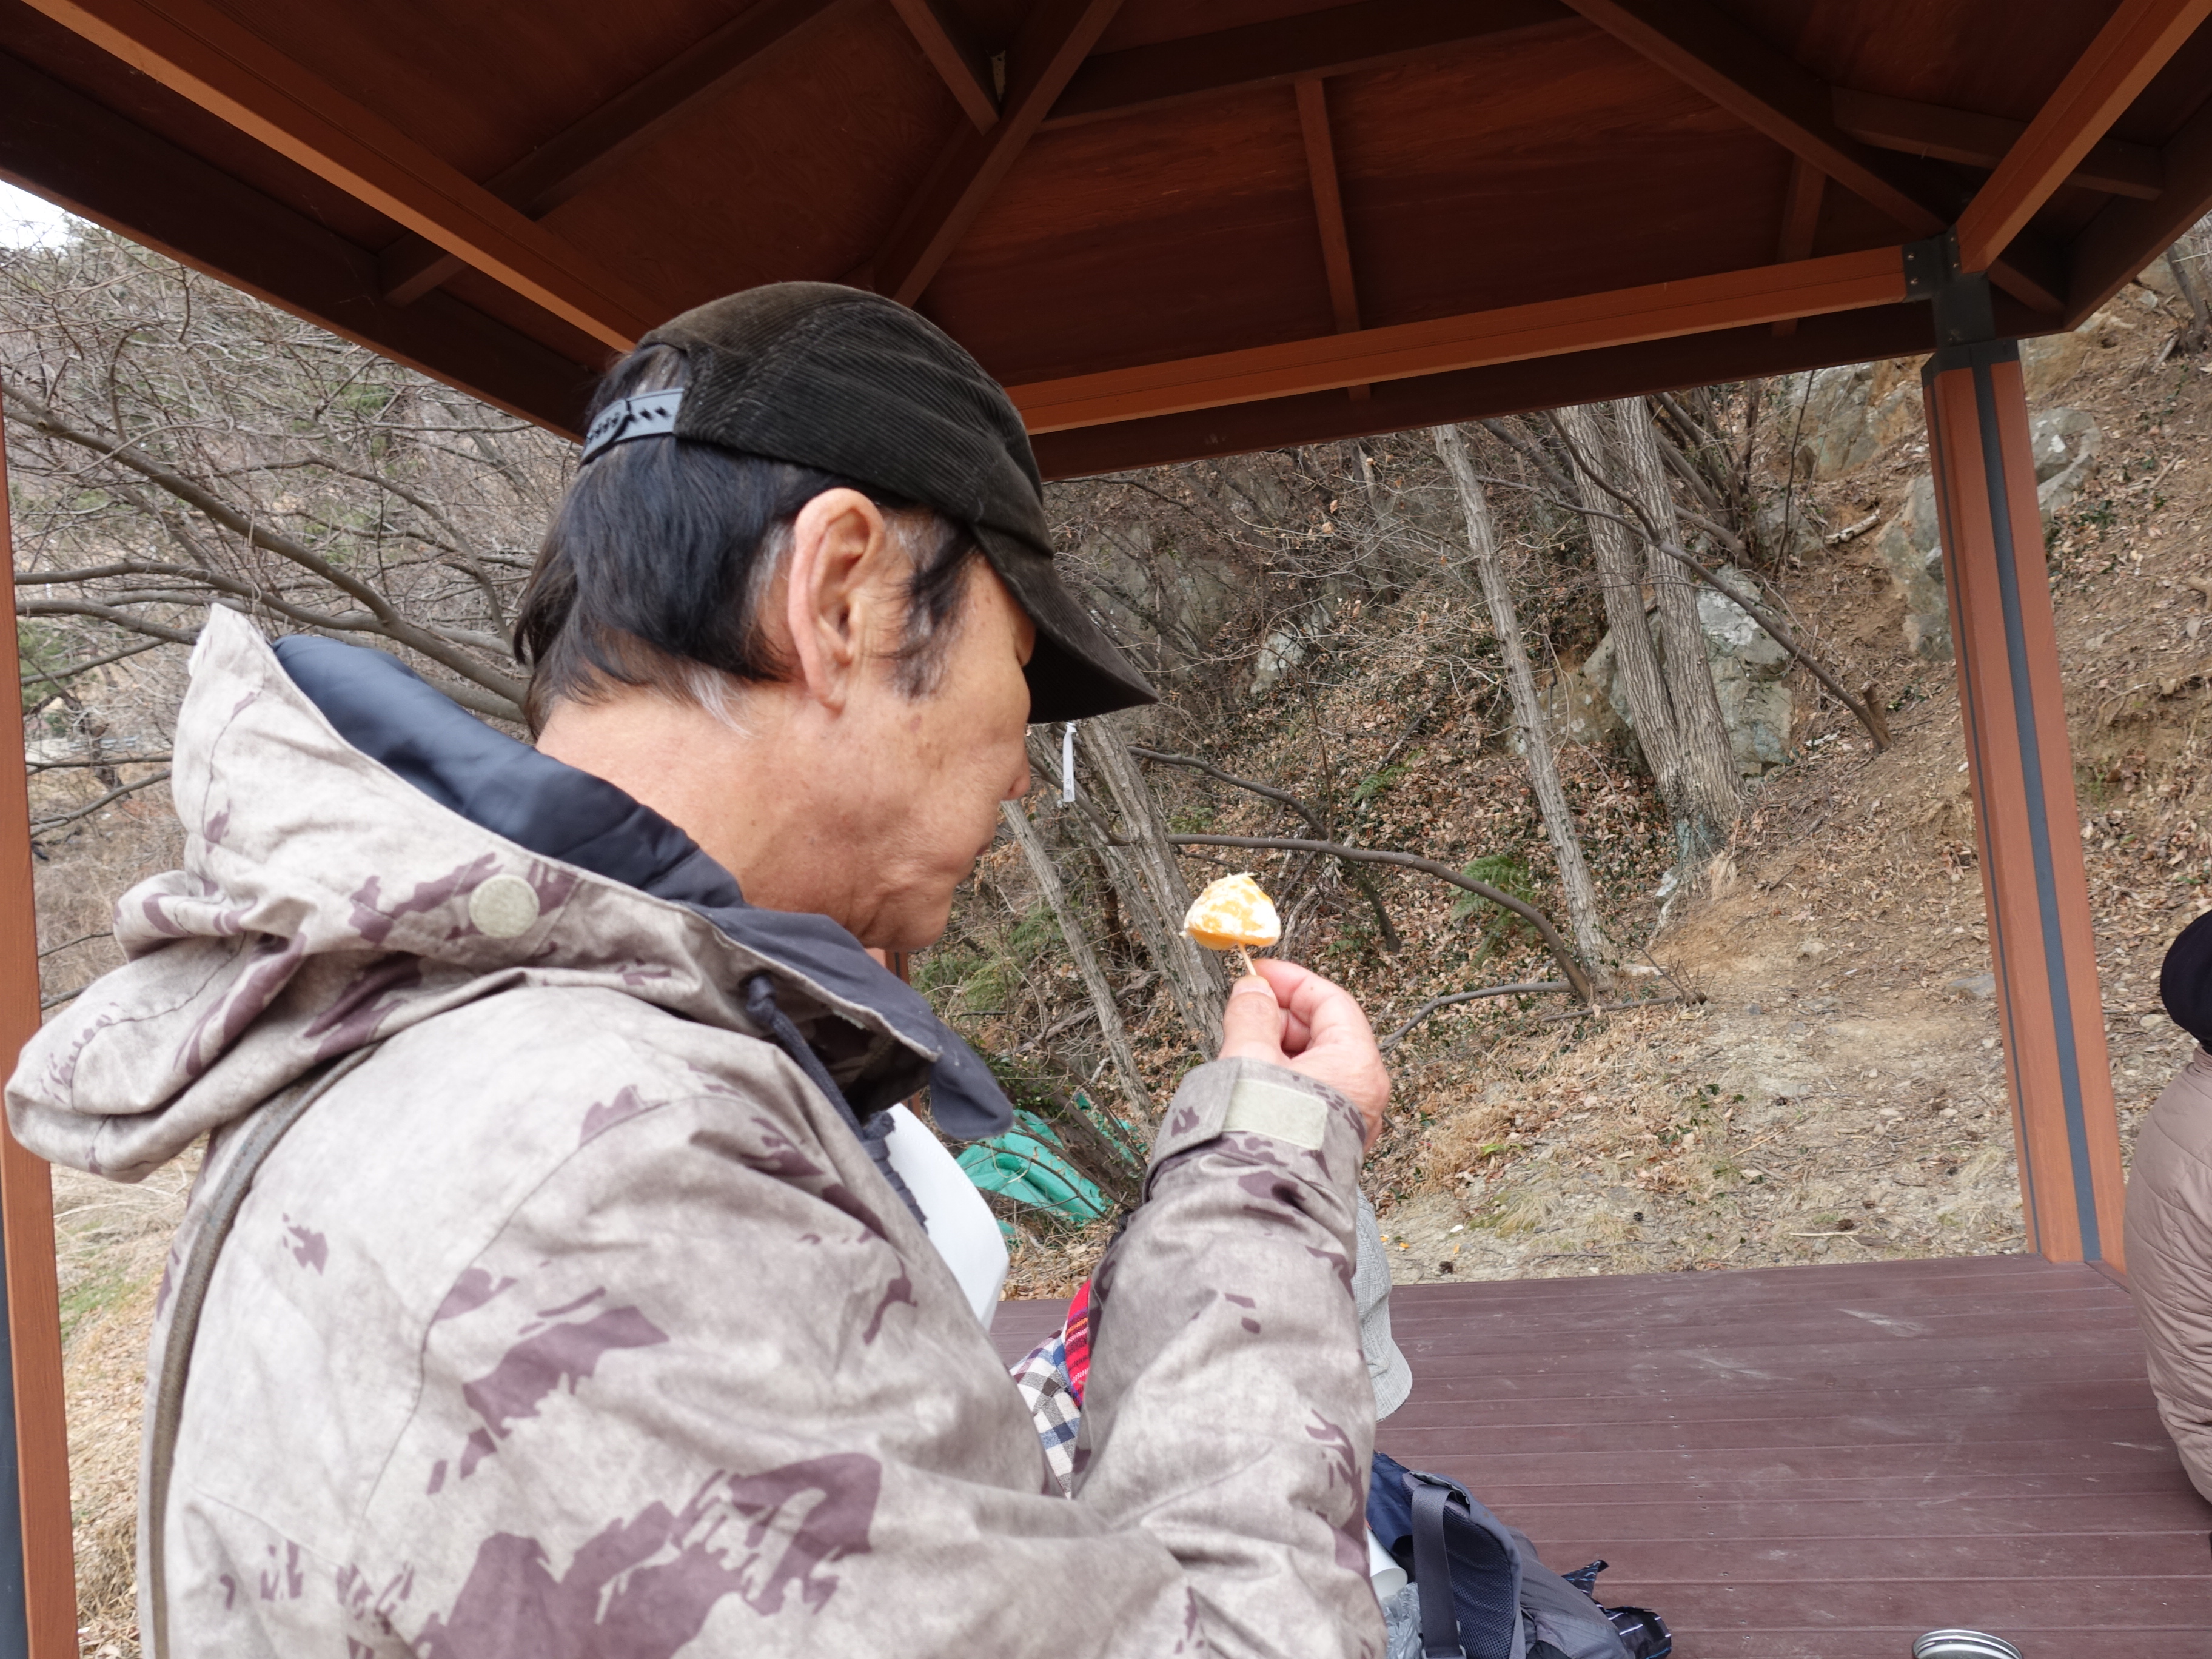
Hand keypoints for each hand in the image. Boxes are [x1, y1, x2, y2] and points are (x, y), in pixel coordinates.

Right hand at [1218, 958, 1389, 1148]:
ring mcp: (1348, 1119)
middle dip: (1280, 1017)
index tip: (1259, 973)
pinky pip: (1309, 1093)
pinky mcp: (1328, 1139)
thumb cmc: (1263, 1139)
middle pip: (1324, 1031)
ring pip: (1314, 1064)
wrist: (1258, 1205)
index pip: (1330, 1001)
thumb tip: (1253, 991)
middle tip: (1242, 1011)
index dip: (1291, 981)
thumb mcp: (1249, 1058)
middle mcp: (1362, 1092)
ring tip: (1240, 1052)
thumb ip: (1251, 1014)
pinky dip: (1281, 1078)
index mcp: (1356, 1064)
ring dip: (1276, 1049)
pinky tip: (1252, 1083)